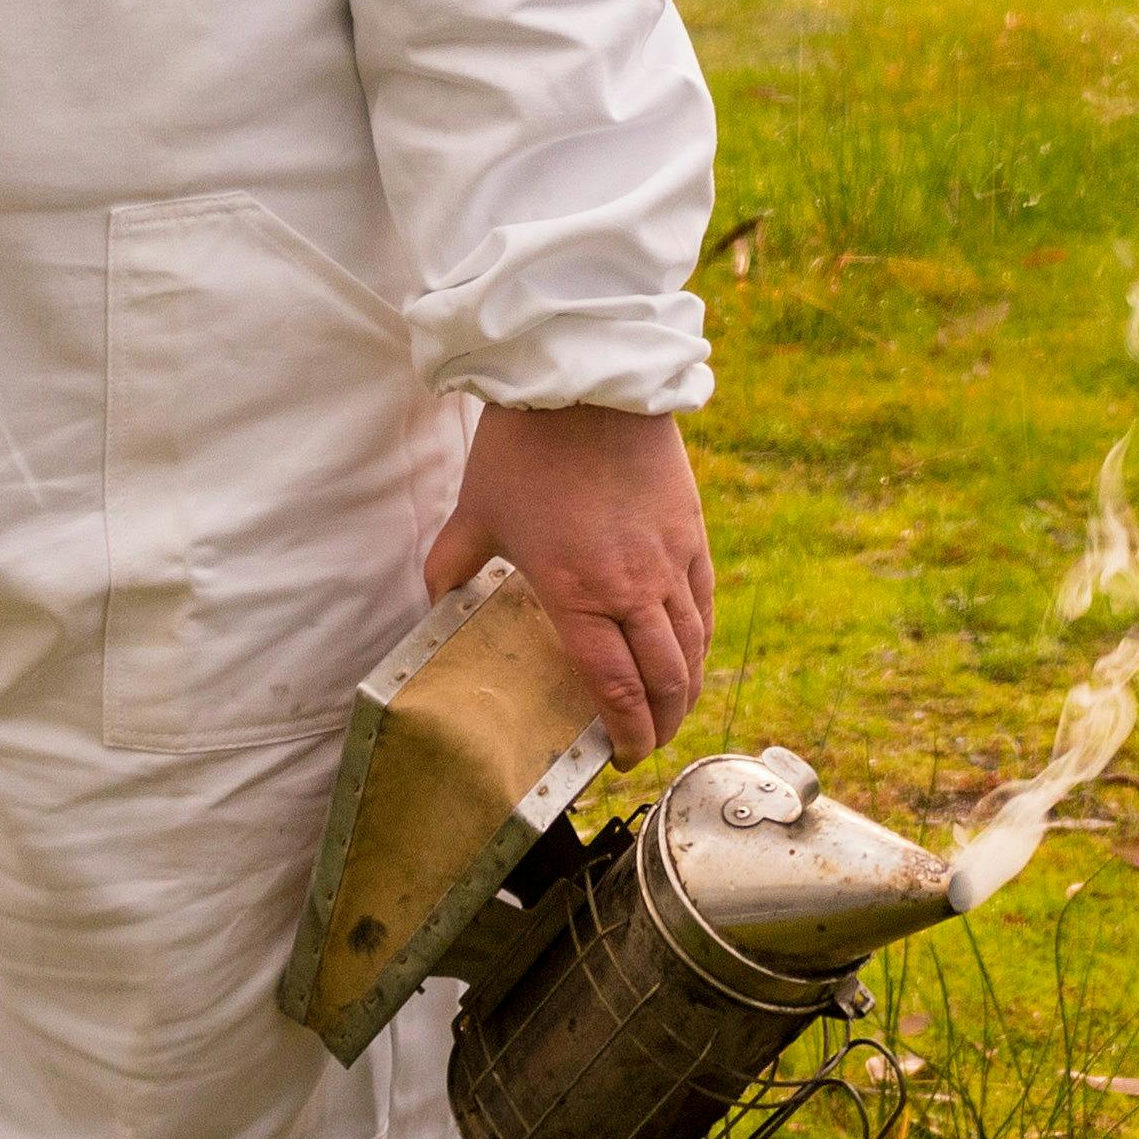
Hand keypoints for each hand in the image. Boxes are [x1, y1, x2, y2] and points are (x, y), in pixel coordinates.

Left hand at [424, 403, 709, 760]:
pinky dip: (700, 642)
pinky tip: (690, 654)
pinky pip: (705, 605)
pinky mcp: (692, 533)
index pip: (614, 690)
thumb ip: (452, 565)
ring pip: (692, 649)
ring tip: (671, 712)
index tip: (616, 757)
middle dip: (659, 727)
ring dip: (685, 692)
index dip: (623, 735)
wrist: (586, 382)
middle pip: (664, 682)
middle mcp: (633, 589)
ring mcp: (670, 562)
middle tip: (645, 744)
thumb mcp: (476, 511)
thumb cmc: (526, 447)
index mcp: (577, 594)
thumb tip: (433, 598)